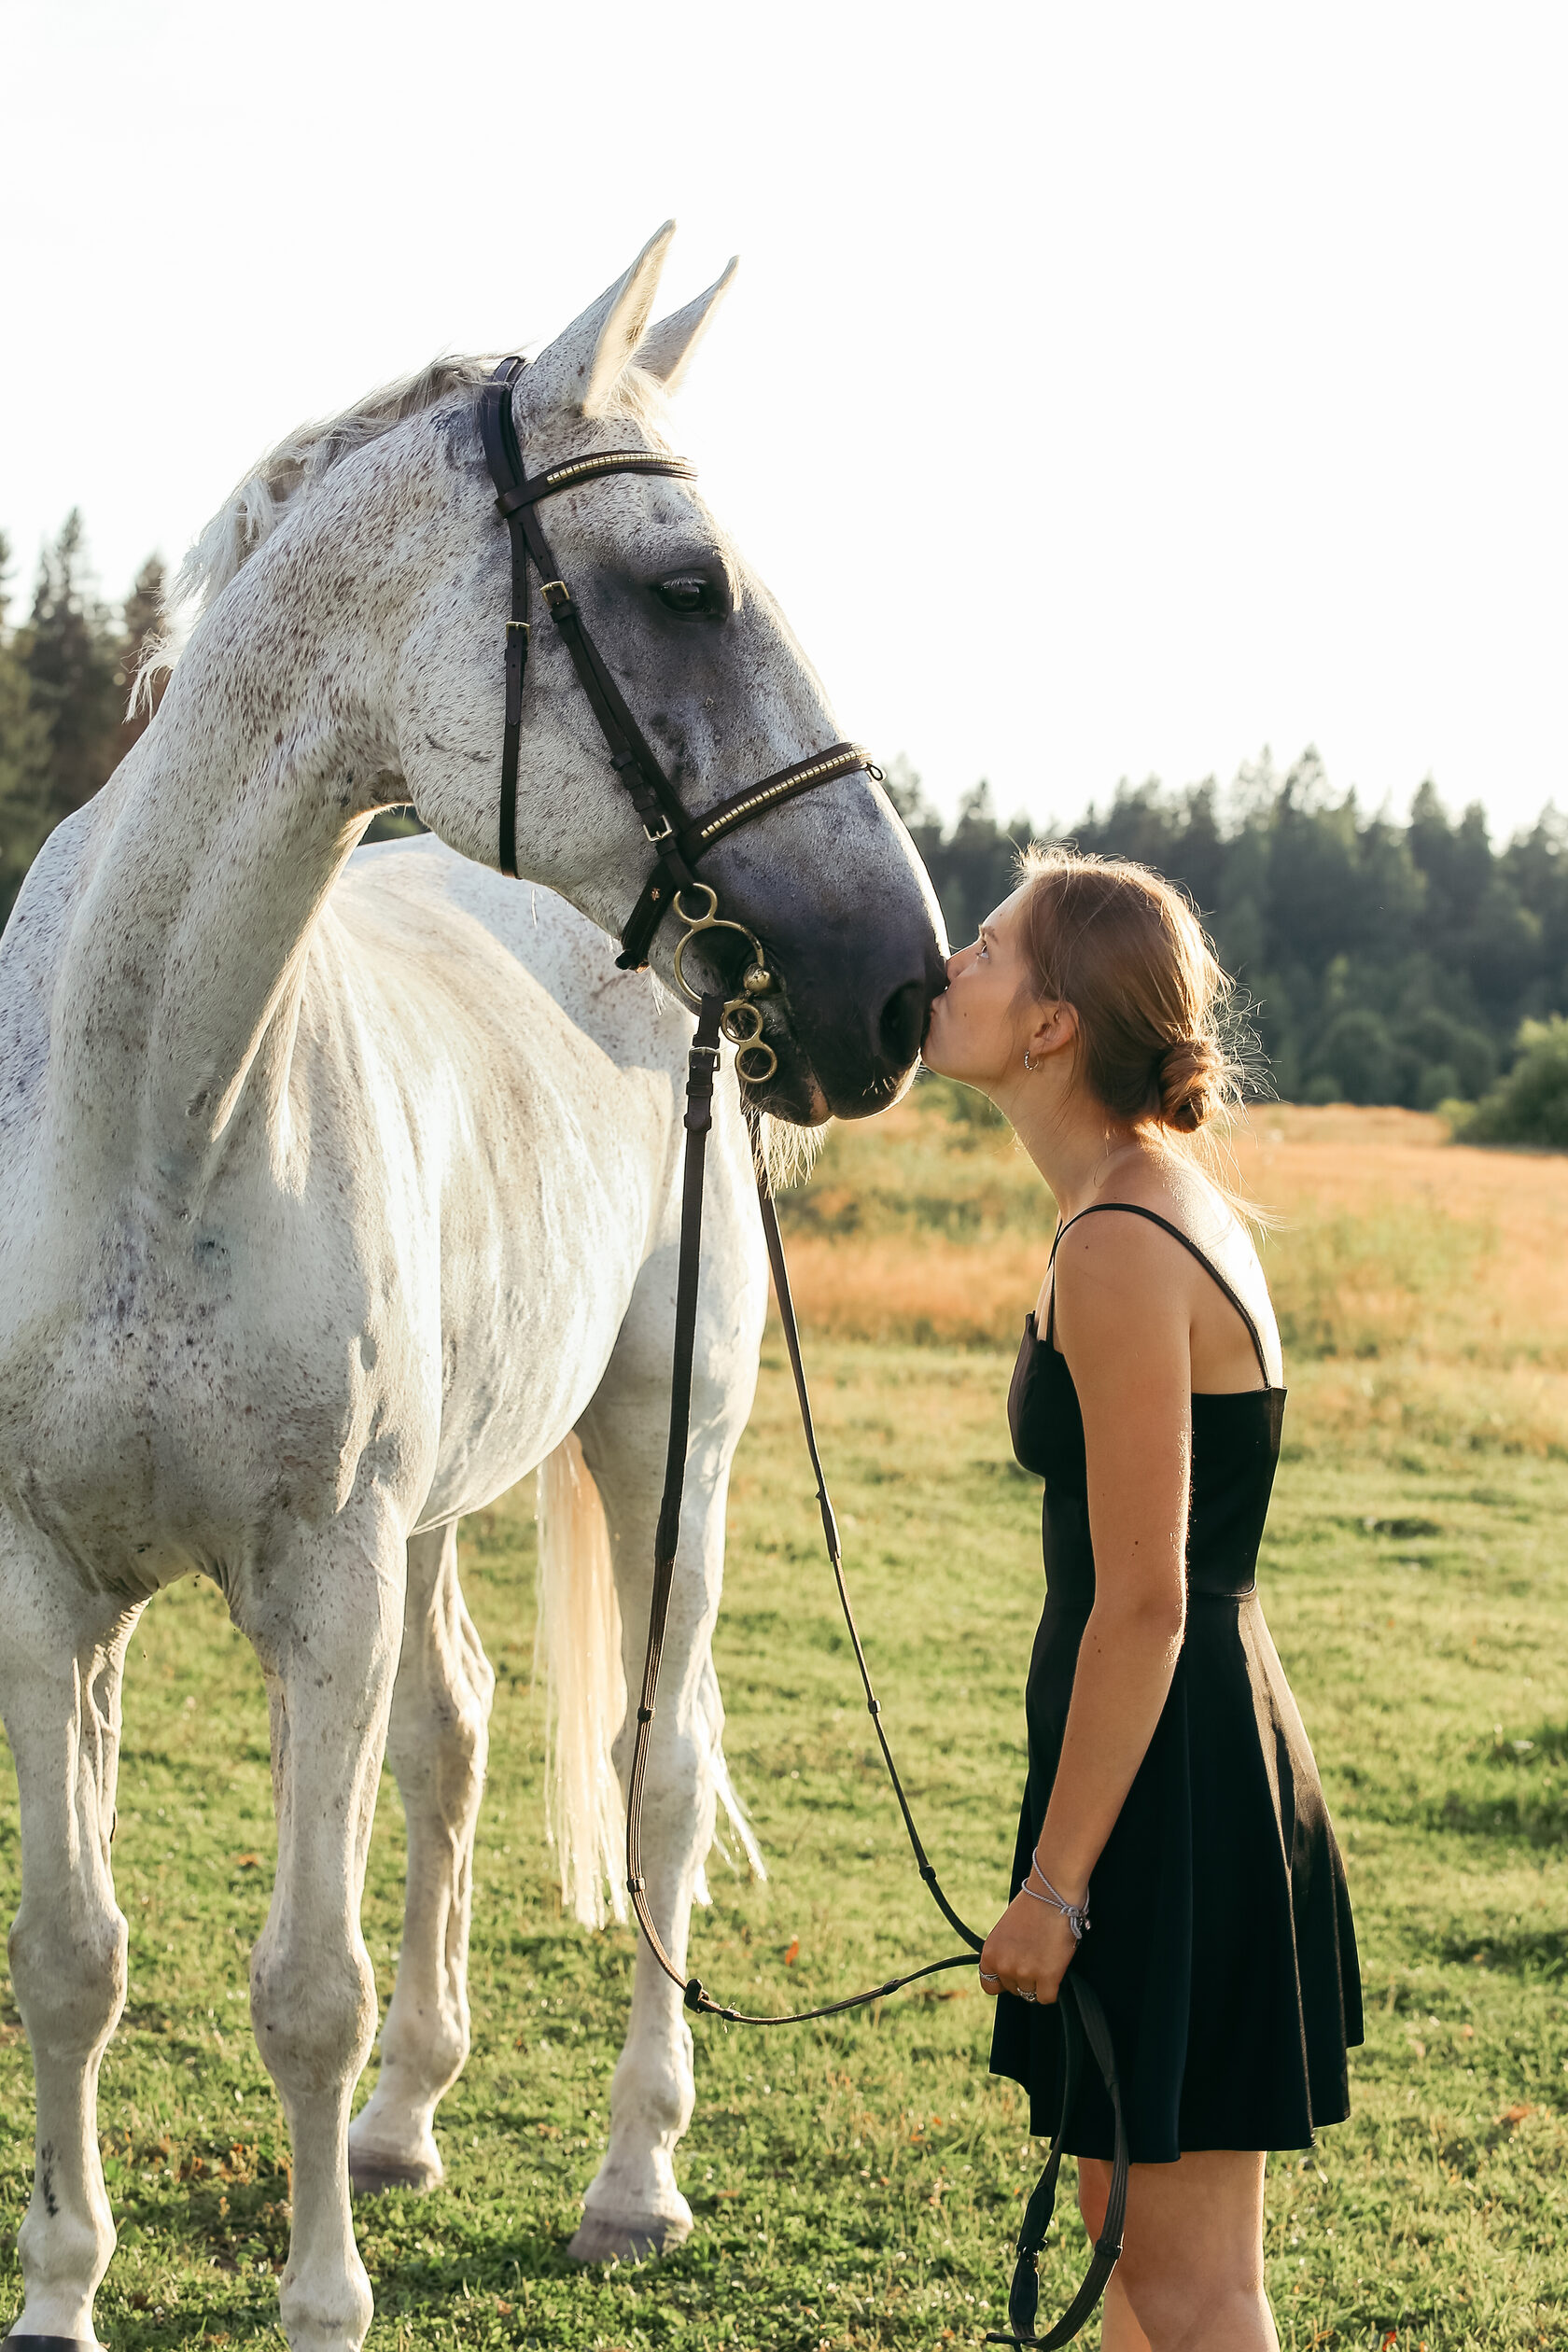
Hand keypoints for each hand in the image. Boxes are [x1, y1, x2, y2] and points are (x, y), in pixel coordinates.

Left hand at [978, 1885, 1078, 2005]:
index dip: (1003, 1981)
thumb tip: (1009, 1973)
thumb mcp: (1004, 1932)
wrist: (1052, 1894)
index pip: (989, 1985)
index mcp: (989, 1953)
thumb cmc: (1031, 1906)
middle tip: (1036, 1959)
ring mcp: (1025, 1972)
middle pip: (1014, 1990)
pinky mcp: (1047, 1977)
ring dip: (1039, 1982)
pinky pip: (1047, 1998)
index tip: (1013, 1973)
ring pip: (1031, 1994)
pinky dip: (1052, 1989)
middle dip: (1024, 1979)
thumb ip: (1003, 1953)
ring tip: (1046, 1959)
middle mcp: (1004, 1965)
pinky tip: (1055, 1971)